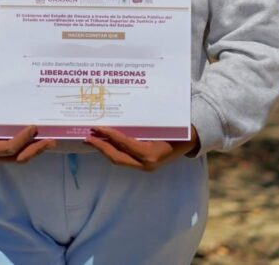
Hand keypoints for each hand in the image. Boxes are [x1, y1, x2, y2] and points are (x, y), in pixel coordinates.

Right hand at [0, 109, 56, 163]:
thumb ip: (2, 122)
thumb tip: (23, 120)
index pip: (10, 147)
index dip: (23, 139)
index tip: (33, 128)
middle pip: (20, 157)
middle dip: (36, 149)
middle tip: (51, 141)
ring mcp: (2, 158)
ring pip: (22, 158)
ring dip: (37, 150)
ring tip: (50, 142)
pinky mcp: (6, 155)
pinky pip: (21, 154)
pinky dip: (32, 149)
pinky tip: (42, 142)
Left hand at [83, 125, 200, 171]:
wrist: (191, 140)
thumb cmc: (177, 127)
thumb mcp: (161, 123)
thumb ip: (143, 122)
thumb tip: (121, 111)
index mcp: (149, 154)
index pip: (123, 144)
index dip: (108, 135)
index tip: (97, 127)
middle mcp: (146, 164)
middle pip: (116, 157)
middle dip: (100, 146)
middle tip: (87, 135)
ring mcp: (144, 166)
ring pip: (118, 159)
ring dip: (104, 149)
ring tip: (92, 138)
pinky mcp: (142, 164)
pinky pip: (124, 158)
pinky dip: (113, 150)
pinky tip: (105, 142)